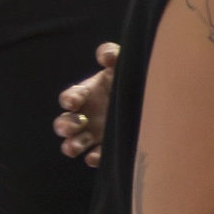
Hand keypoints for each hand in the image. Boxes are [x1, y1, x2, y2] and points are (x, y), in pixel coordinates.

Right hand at [55, 43, 116, 167]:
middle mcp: (84, 115)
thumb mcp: (121, 64)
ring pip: (73, 142)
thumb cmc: (127, 78)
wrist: (149, 97)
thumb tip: (107, 56)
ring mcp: (92, 133)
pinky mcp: (104, 147)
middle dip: (65, 126)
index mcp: (85, 94)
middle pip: (64, 123)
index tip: (75, 101)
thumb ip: (112, 55)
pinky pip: (94, 155)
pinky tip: (95, 157)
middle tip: (73, 127)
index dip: (70, 99)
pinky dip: (92, 158)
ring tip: (75, 147)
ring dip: (71, 145)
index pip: (70, 97)